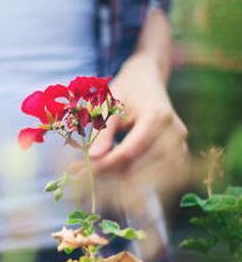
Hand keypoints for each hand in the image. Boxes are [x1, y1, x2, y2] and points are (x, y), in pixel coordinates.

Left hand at [88, 53, 188, 185]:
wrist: (147, 81)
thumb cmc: (126, 91)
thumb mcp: (109, 105)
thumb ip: (103, 131)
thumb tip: (94, 157)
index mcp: (157, 117)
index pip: (131, 151)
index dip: (106, 164)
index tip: (83, 171)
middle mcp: (174, 133)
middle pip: (140, 167)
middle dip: (109, 174)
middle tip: (81, 176)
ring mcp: (180, 145)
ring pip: (148, 176)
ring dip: (120, 180)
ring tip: (93, 175)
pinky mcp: (178, 154)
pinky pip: (156, 176)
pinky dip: (134, 179)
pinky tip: (112, 176)